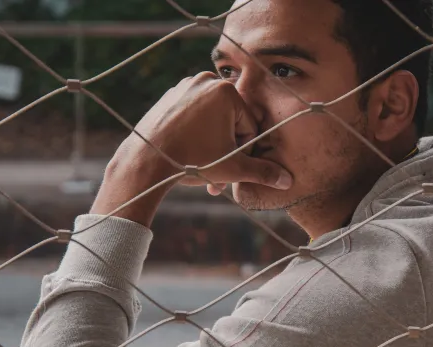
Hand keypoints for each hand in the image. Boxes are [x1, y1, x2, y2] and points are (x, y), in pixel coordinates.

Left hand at [91, 72, 292, 225]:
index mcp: (226, 91)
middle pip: (231, 121)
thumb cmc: (192, 161)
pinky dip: (196, 134)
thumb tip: (287, 180)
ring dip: (213, 145)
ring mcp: (185, 86)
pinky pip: (193, 115)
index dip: (244, 152)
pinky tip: (190, 155)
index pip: (249, 126)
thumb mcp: (233, 168)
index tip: (230, 166)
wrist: (145, 161)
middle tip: (218, 174)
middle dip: (227, 150)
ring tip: (204, 168)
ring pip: (212, 120)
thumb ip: (262, 171)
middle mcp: (206, 80)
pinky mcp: (169, 96)